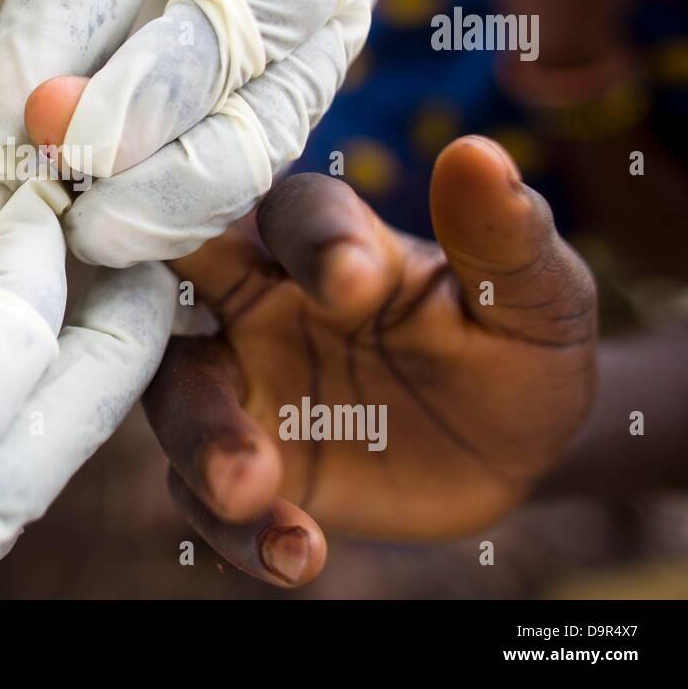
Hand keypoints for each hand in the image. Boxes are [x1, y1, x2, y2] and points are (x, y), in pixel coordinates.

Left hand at [0, 0, 402, 266]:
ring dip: (156, 208)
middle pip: (284, 105)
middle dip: (171, 182)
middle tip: (73, 220)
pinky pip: (217, 164)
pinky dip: (149, 202)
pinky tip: (85, 217)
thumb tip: (15, 127)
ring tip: (66, 225)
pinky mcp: (265, 93)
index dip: (178, 78)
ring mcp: (314, 41)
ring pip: (255, 154)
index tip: (77, 142)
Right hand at [141, 137, 596, 586]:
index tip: (354, 286)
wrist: (506, 451)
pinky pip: (204, 494)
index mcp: (326, 240)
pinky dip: (237, 529)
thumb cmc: (515, 347)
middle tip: (210, 344)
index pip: (291, 211)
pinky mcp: (240, 465)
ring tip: (251, 487)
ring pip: (176, 394)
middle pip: (178, 282)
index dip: (314, 240)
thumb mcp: (536, 299)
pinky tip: (297, 555)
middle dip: (173, 309)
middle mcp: (257, 300)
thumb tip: (478, 154)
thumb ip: (503, 239)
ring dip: (203, 438)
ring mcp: (240, 384)